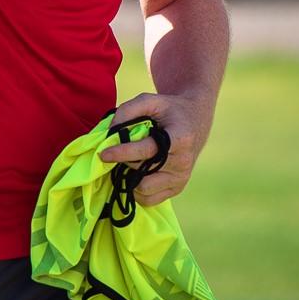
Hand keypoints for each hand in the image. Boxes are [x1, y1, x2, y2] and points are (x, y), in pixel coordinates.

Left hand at [98, 89, 214, 206]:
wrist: (195, 121)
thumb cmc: (170, 110)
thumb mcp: (150, 100)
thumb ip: (128, 110)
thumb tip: (110, 132)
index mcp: (180, 139)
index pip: (147, 151)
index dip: (123, 153)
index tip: (103, 154)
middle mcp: (183, 162)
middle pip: (142, 169)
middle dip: (123, 161)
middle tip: (113, 152)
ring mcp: (181, 178)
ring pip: (144, 188)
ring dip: (129, 177)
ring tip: (125, 162)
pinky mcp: (177, 188)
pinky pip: (150, 199)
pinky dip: (136, 190)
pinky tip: (133, 174)